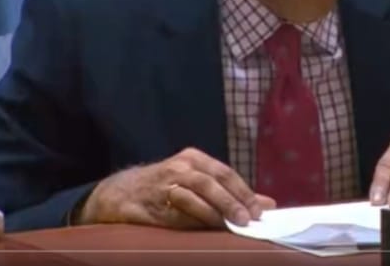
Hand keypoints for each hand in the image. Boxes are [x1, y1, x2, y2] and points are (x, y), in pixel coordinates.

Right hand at [75, 147, 276, 229]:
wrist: (121, 191)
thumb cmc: (168, 186)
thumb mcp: (200, 181)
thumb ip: (233, 193)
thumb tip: (268, 204)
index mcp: (194, 158)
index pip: (225, 173)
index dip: (243, 192)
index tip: (259, 211)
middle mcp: (179, 167)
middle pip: (209, 182)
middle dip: (230, 202)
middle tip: (246, 220)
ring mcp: (162, 185)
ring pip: (191, 196)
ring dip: (212, 212)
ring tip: (228, 226)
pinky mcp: (148, 204)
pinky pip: (172, 213)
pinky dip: (190, 221)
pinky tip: (202, 230)